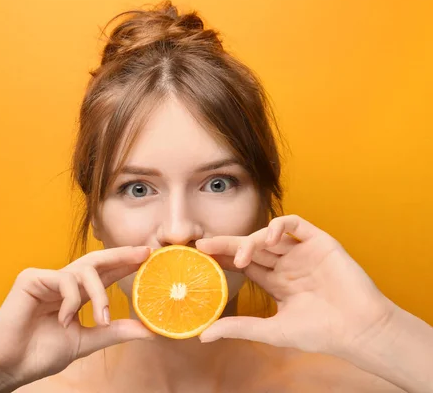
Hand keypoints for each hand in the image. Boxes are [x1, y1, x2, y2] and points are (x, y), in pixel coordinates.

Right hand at [0, 246, 153, 388]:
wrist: (9, 365)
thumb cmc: (41, 353)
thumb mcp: (86, 341)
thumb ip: (114, 332)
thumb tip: (149, 330)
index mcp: (75, 295)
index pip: (105, 274)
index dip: (126, 265)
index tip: (149, 259)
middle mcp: (63, 282)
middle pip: (97, 261)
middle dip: (122, 255)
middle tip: (144, 253)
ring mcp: (47, 278)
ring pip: (84, 271)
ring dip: (99, 294)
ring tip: (101, 318)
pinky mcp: (31, 278)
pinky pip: (64, 280)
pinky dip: (71, 301)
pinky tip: (63, 319)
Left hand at [196, 215, 394, 356]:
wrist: (359, 329)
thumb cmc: (320, 333)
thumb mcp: (272, 330)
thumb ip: (239, 327)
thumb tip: (203, 335)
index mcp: (276, 282)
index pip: (244, 264)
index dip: (223, 258)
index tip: (199, 257)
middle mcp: (286, 264)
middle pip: (250, 247)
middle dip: (226, 244)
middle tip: (202, 244)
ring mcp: (302, 252)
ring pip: (268, 236)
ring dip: (251, 241)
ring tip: (241, 257)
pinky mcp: (319, 242)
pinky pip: (295, 224)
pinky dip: (279, 226)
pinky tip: (269, 239)